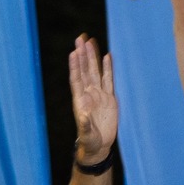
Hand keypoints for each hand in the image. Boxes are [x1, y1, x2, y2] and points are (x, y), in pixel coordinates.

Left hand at [69, 33, 117, 163]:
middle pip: (85, 70)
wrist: (98, 146)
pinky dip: (108, 68)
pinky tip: (107, 56)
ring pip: (95, 72)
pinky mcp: (109, 98)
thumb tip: (84, 117)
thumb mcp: (87, 135)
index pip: (77, 80)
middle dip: (83, 55)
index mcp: (81, 101)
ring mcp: (99, 95)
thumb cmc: (90, 142)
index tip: (73, 52)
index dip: (75, 66)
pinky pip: (109, 80)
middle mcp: (89, 95)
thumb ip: (85, 126)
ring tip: (90, 41)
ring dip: (92, 57)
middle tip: (80, 38)